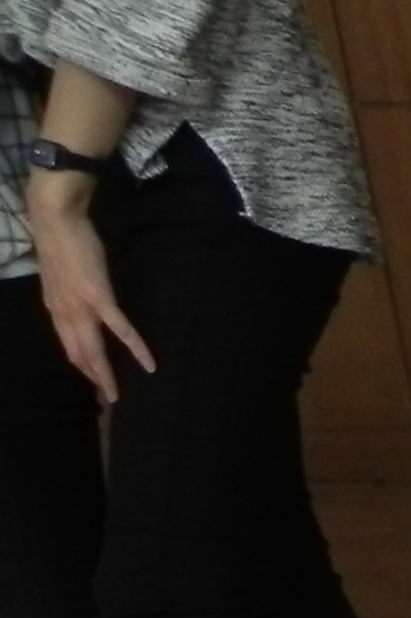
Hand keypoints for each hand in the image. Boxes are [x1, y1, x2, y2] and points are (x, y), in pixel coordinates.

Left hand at [27, 188, 154, 401]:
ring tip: (116, 395)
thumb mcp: (60, 269)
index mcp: (55, 305)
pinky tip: (149, 364)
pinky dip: (135, 348)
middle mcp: (64, 312)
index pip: (67, 343)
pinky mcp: (99, 298)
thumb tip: (80, 294)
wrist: (57, 219)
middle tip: (107, 399)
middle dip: (92, 378)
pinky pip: (119, 329)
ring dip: (105, 374)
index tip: (92, 379)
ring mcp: (81, 307)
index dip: (80, 364)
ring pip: (92, 349)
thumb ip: (69, 287)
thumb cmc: (62, 238)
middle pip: (79, 353)